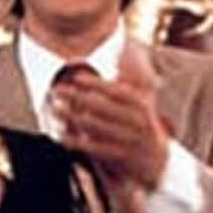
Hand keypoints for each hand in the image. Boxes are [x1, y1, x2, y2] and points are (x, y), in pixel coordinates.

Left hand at [50, 44, 170, 189]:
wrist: (157, 160)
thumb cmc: (142, 124)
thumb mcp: (142, 100)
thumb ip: (131, 79)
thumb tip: (122, 51)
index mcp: (142, 105)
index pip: (117, 91)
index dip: (97, 83)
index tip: (77, 77)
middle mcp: (138, 122)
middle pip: (103, 107)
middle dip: (78, 97)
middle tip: (57, 90)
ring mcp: (131, 141)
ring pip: (98, 127)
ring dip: (74, 118)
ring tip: (55, 109)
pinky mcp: (122, 158)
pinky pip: (97, 149)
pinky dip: (79, 143)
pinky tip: (63, 137)